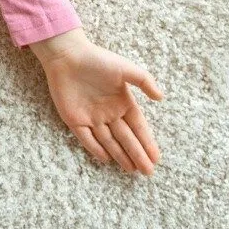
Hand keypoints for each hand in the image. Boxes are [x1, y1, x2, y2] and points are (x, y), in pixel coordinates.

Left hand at [38, 37, 165, 175]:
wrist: (67, 56)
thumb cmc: (98, 60)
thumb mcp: (125, 68)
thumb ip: (144, 81)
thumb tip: (161, 98)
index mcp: (122, 101)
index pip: (138, 127)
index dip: (147, 142)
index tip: (156, 158)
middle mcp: (109, 113)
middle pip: (126, 138)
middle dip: (138, 155)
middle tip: (148, 172)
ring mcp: (92, 118)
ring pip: (109, 142)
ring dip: (120, 156)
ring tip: (131, 170)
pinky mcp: (75, 120)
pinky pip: (87, 139)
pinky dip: (96, 149)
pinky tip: (107, 160)